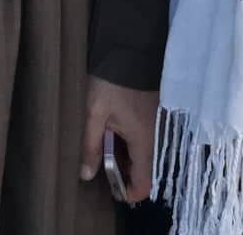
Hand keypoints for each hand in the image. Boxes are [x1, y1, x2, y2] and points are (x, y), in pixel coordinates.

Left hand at [80, 75, 157, 203]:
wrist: (129, 50)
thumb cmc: (111, 81)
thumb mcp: (94, 113)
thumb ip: (90, 145)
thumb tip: (85, 175)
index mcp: (143, 140)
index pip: (144, 182)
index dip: (129, 191)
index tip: (112, 190)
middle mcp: (155, 137)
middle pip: (145, 170)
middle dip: (124, 174)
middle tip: (101, 166)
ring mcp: (156, 126)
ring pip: (144, 155)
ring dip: (126, 158)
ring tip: (103, 149)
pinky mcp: (153, 115)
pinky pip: (144, 140)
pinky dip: (130, 145)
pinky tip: (113, 134)